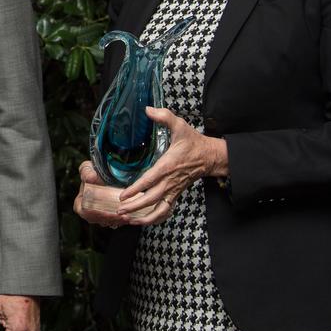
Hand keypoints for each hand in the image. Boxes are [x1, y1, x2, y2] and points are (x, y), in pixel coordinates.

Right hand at [72, 161, 126, 228]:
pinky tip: (130, 216)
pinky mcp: (109, 216)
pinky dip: (122, 220)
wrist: (105, 173)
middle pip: (99, 219)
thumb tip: (91, 177)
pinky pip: (115, 221)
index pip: (86, 213)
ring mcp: (100, 215)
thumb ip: (86, 172)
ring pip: (108, 222)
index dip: (97, 214)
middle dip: (111, 219)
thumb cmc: (93, 171)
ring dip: (119, 220)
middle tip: (122, 216)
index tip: (108, 212)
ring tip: (128, 216)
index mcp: (80, 204)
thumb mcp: (87, 168)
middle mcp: (89, 212)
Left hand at [116, 106, 227, 225]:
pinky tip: (142, 220)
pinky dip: (155, 219)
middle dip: (135, 207)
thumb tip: (148, 109)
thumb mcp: (180, 125)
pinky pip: (166, 211)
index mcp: (168, 165)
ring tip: (128, 219)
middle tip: (119, 210)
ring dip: (144, 217)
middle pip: (152, 199)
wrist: (210, 156)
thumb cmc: (193, 142)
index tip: (123, 195)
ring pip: (159, 209)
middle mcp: (170, 181)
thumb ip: (164, 116)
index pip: (150, 180)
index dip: (136, 189)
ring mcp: (173, 190)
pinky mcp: (176, 194)